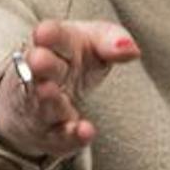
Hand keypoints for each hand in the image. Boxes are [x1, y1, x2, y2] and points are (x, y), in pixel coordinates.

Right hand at [0, 19, 138, 159]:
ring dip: (47, 100)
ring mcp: (42, 106)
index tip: (45, 32)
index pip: (52, 37)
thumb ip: (112, 41)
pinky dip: (72, 135)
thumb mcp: (94, 41)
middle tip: (38, 59)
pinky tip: (86, 131)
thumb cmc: (75, 58)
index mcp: (55, 46)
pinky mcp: (52, 135)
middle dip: (40, 64)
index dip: (49, 34)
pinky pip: (61, 137)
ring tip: (49, 91)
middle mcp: (43, 75)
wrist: (42, 92)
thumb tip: (131, 49)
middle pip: (41, 69)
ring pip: (43, 105)